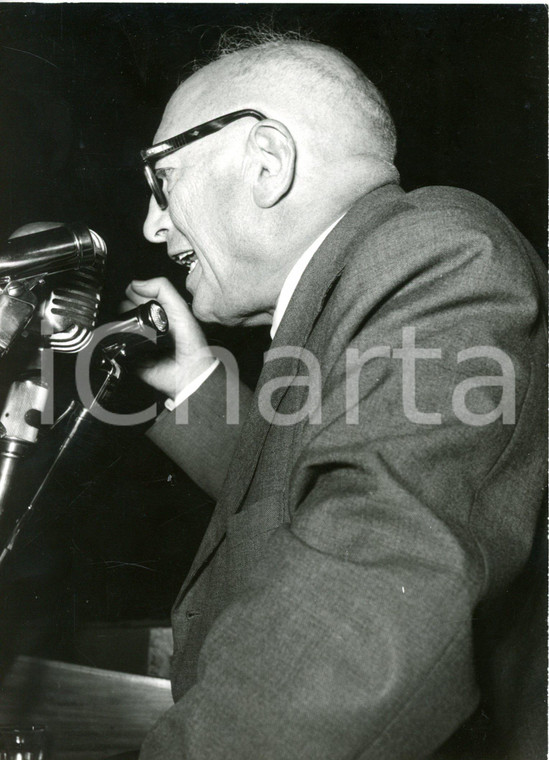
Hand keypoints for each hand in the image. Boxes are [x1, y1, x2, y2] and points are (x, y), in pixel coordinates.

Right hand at [123, 277, 214, 397]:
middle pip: (129, 313)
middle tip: (127, 308)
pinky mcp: (134, 358)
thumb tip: (136, 284)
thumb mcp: (180, 308)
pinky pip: (120, 348)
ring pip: (122, 329)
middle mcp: (151, 328)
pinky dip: (117, 342)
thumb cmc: (191, 343)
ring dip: (119, 324)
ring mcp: (142, 343)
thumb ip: (162, 289)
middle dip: (125, 308)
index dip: (134, 294)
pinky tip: (121, 336)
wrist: (189, 371)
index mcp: (162, 315)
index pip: (141, 299)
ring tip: (125, 322)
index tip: (130, 292)